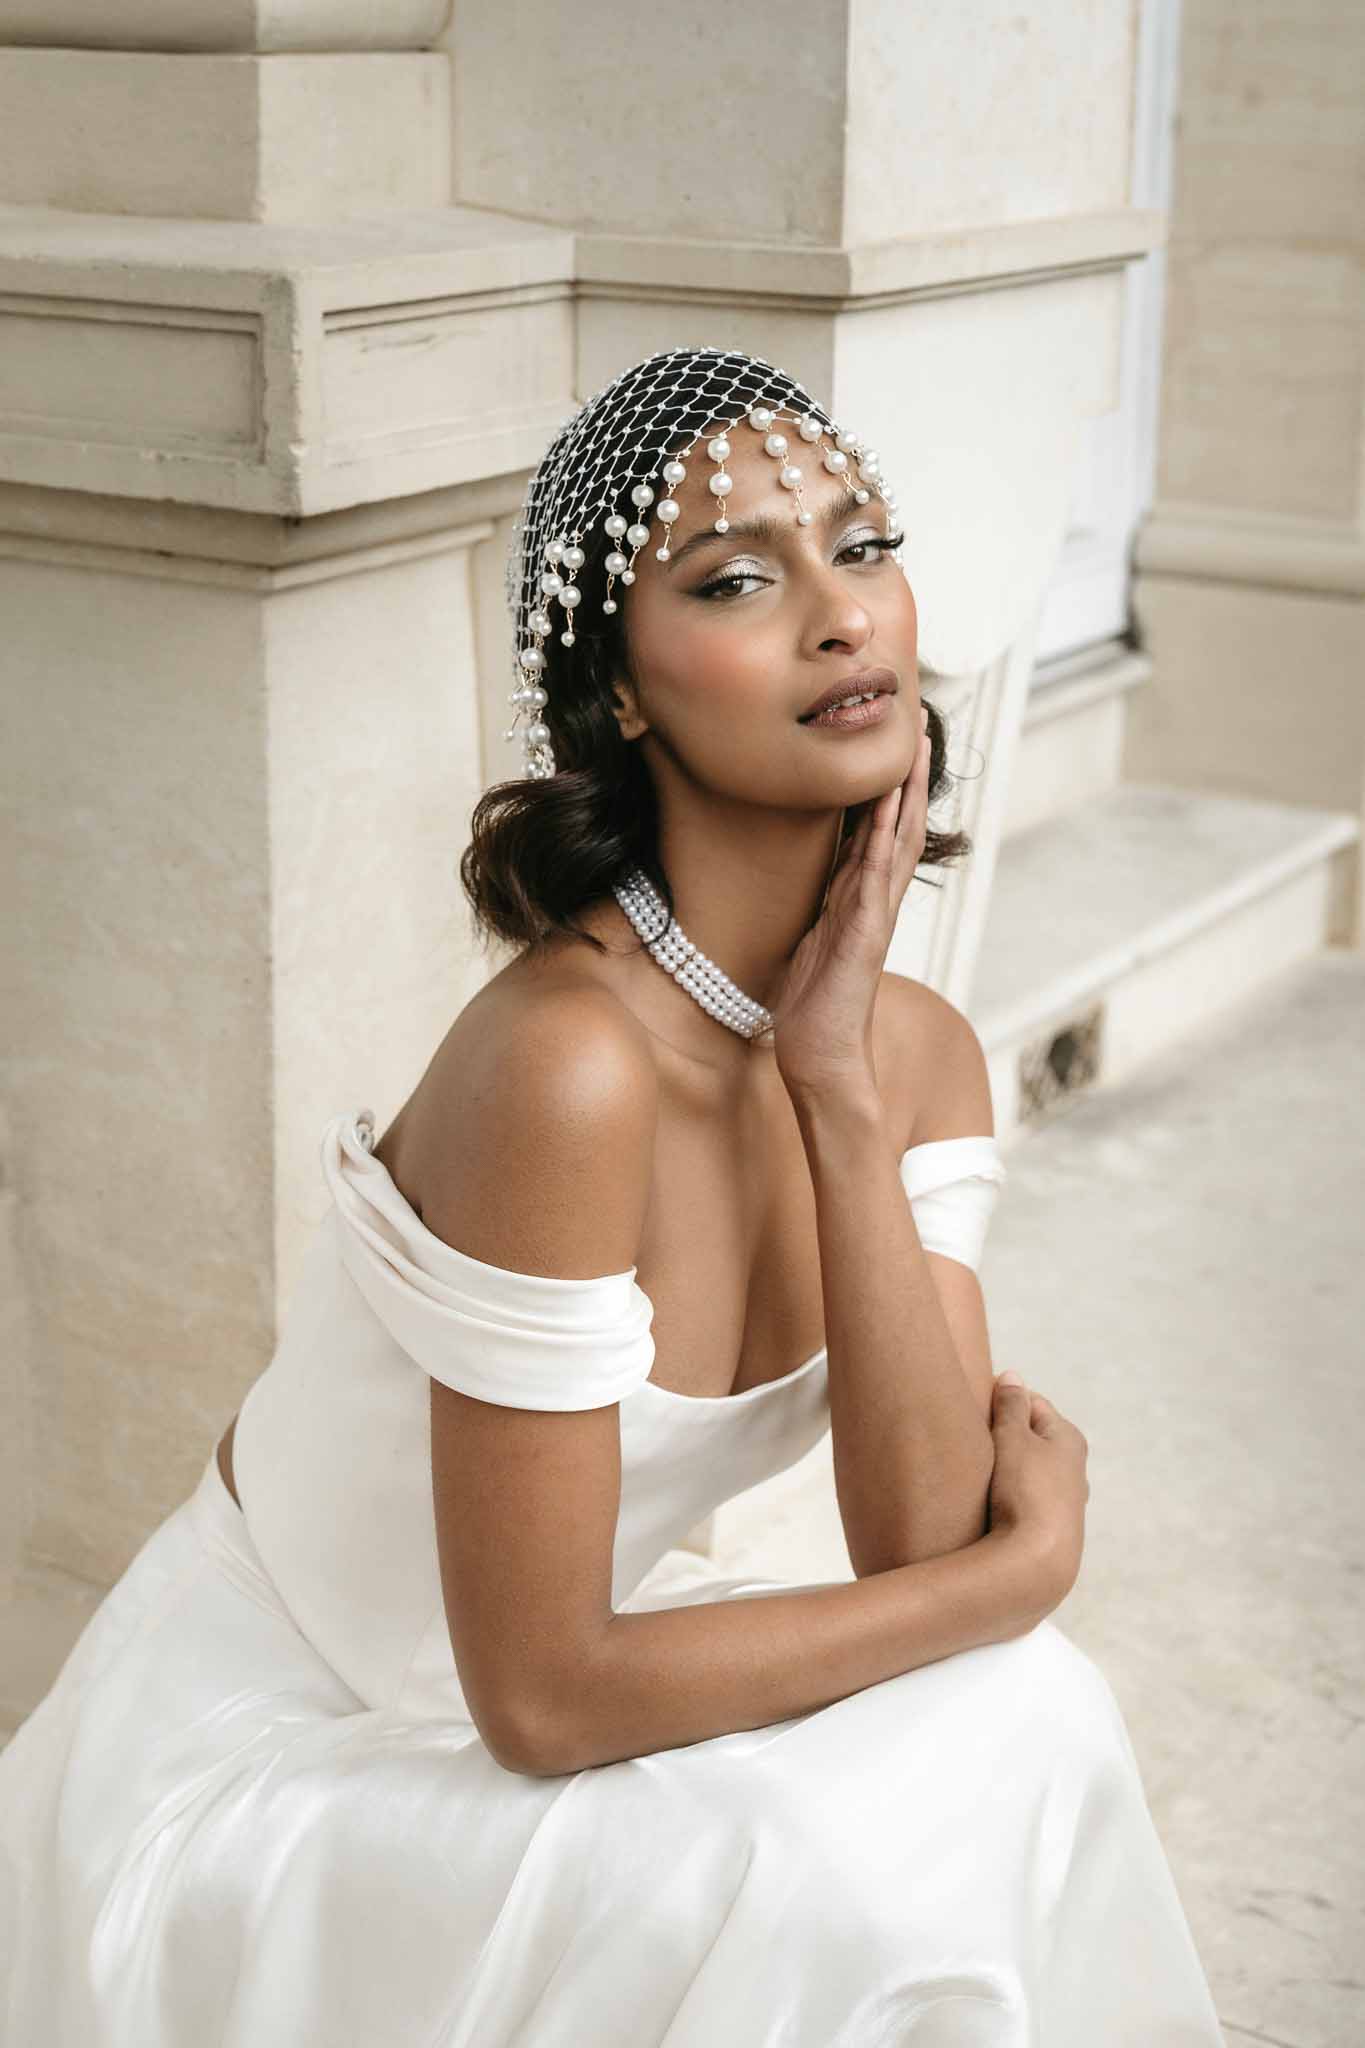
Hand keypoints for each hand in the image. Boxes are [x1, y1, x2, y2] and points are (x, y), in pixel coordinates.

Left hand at [772, 703, 932, 1101]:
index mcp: (860, 902)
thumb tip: (814, 892)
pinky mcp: (865, 935)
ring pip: (896, 844)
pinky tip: (885, 807)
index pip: (879, 836)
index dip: (887, 793)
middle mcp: (875, 904)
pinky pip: (874, 877)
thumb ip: (821, 913)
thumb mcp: (812, 944)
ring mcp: (874, 917)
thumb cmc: (814, 1009)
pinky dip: (880, 840)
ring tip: (912, 751)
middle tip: (917, 730)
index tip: (890, 749)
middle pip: (899, 829)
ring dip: (904, 796)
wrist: (822, 1058)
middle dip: (908, 780)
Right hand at [986, 1372, 1090, 1609]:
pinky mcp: (1052, 1530)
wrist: (1036, 1563)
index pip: (1032, 1403)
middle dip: (1002, 1436)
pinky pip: (1025, 1500)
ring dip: (1003, 1469)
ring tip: (976, 1474)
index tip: (973, 1407)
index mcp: (1070, 1439)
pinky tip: (988, 1505)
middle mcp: (1074, 1469)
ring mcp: (1065, 1502)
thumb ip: (1011, 1405)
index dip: (1001, 1401)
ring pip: (1027, 1471)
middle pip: (1031, 1438)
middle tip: (971, 1440)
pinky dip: (1007, 1496)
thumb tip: (1013, 1376)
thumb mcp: (1013, 1438)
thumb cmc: (1025, 1492)